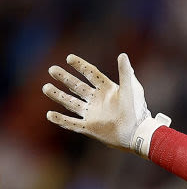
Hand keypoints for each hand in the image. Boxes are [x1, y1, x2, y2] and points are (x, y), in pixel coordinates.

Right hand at [43, 53, 167, 152]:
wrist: (138, 133)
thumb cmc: (137, 111)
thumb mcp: (131, 89)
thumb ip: (126, 73)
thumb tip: (122, 55)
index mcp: (107, 90)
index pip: (91, 74)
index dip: (81, 66)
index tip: (69, 58)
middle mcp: (98, 100)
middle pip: (77, 87)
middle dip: (64, 78)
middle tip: (52, 69)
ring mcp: (93, 114)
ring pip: (71, 103)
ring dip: (58, 95)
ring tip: (46, 87)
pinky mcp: (90, 128)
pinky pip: (72, 123)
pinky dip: (61, 120)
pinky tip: (50, 114)